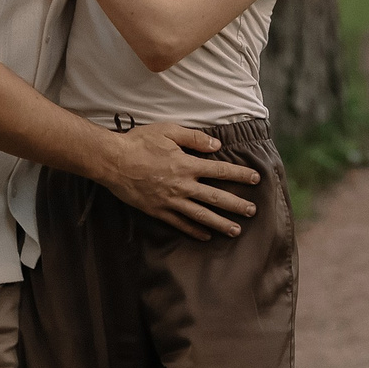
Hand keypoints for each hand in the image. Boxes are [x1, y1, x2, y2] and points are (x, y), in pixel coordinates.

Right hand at [89, 123, 263, 238]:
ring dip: (220, 224)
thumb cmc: (140, 142)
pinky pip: (180, 223)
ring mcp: (170, 201)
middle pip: (216, 197)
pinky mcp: (158, 211)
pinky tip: (206, 236)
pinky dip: (194, 231)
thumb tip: (217, 145)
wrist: (112, 161)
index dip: (240, 175)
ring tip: (236, 230)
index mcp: (187, 164)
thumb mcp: (169, 131)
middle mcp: (183, 185)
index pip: (221, 171)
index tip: (256, 179)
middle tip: (253, 211)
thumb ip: (194, 138)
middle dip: (237, 205)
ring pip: (201, 215)